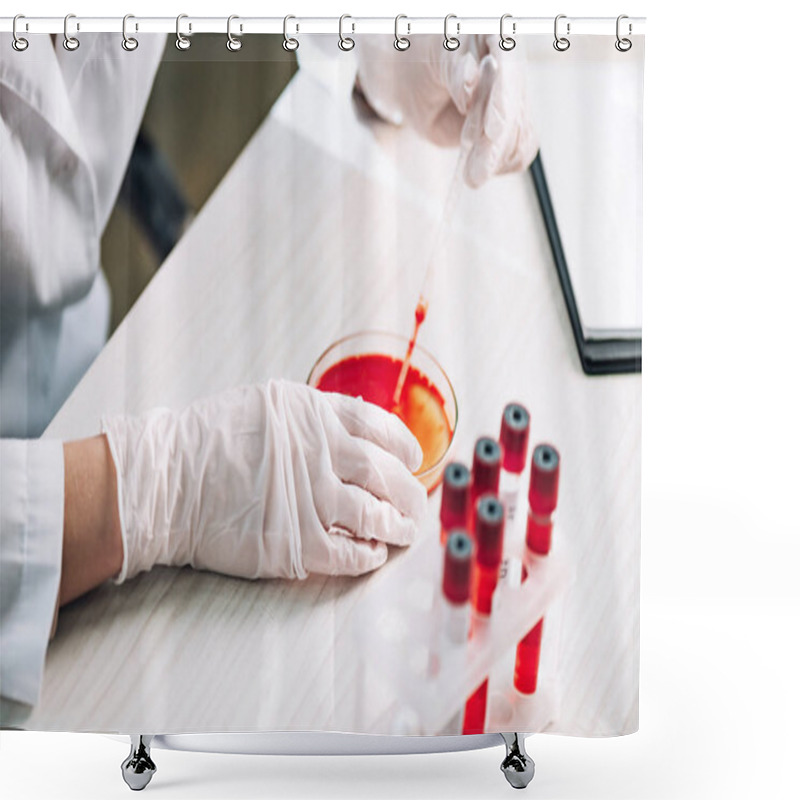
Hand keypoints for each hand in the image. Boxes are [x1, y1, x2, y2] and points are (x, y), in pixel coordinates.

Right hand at [102, 380, 425, 581]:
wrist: (166, 479)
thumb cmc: (209, 439)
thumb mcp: (267, 404)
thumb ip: (312, 416)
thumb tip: (349, 430)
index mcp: (316, 415)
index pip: (380, 427)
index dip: (404, 446)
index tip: (415, 460)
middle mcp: (322, 453)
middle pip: (386, 473)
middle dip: (409, 491)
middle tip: (416, 504)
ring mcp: (312, 499)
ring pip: (374, 514)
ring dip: (396, 525)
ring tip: (405, 532)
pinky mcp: (297, 542)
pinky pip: (348, 553)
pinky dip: (366, 555)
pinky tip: (372, 555)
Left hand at [355, 35, 537, 186]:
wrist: (412, 77)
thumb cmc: (421, 56)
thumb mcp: (433, 55)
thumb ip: (453, 70)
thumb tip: (469, 89)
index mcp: (498, 38)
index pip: (510, 70)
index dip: (503, 103)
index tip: (492, 131)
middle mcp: (512, 71)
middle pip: (517, 112)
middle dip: (496, 147)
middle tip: (475, 176)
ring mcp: (512, 102)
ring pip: (521, 136)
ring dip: (495, 160)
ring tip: (470, 173)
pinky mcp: (507, 128)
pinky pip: (519, 152)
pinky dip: (502, 165)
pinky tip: (481, 168)